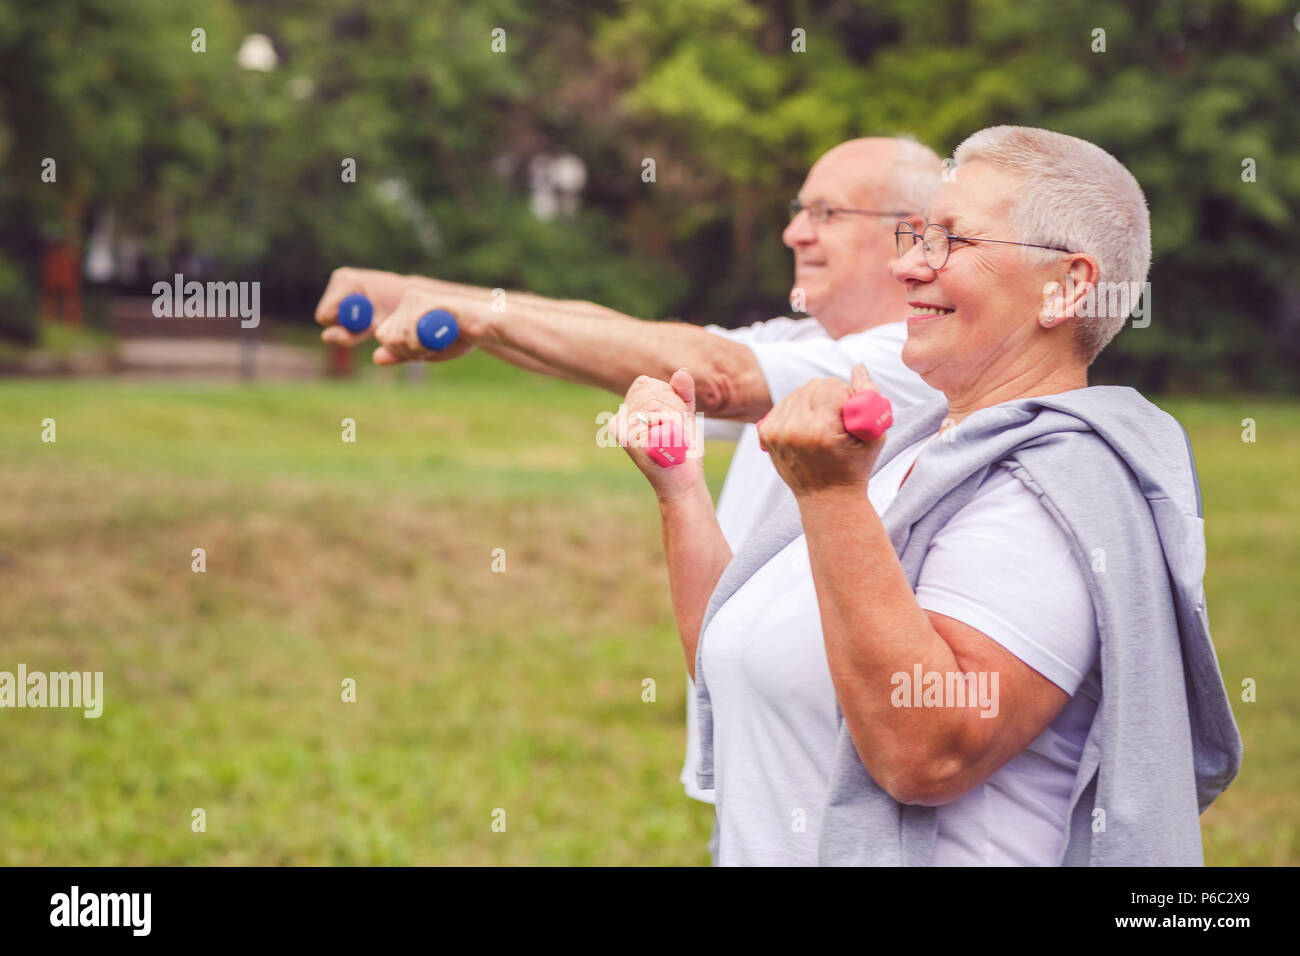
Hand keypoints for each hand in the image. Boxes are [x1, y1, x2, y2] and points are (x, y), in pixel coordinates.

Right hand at [314, 267, 411, 346]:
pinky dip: (349, 314)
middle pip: (324, 314)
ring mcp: (340, 278)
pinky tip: (366, 309)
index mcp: (347, 282)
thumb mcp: (374, 328)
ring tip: (371, 313)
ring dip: (348, 319)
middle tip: (370, 320)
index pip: (324, 315)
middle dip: (344, 323)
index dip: (342, 327)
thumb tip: (324, 337)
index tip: (365, 323)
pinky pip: (335, 308)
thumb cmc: (396, 312)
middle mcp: (340, 276)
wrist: (409, 294)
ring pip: (329, 312)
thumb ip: (349, 336)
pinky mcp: (343, 283)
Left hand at [370, 288, 492, 364]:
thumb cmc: (460, 337)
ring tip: (442, 337)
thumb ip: (402, 354)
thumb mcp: (426, 350)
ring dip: (419, 347)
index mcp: (405, 308)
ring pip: (397, 336)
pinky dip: (426, 341)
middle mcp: (407, 299)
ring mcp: (415, 298)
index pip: (384, 336)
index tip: (426, 349)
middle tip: (436, 343)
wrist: (488, 326)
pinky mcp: (424, 301)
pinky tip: (443, 334)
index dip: (402, 351)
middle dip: (410, 350)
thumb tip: (376, 359)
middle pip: (386, 337)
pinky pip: (411, 331)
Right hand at [616, 369, 704, 501]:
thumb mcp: (682, 415)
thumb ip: (681, 393)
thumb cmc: (682, 449)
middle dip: (673, 408)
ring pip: (657, 404)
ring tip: (673, 440)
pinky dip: (674, 429)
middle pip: (652, 392)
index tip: (671, 418)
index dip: (665, 395)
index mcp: (625, 413)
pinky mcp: (631, 441)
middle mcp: (618, 421)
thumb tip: (682, 372)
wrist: (684, 480)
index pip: (644, 383)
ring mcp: (623, 432)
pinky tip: (672, 446)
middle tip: (675, 432)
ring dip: (676, 420)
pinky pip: (661, 417)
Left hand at [758, 364, 887, 495]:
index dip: (845, 396)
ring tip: (823, 424)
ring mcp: (776, 432)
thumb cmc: (855, 466)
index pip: (831, 385)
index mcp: (819, 430)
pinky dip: (797, 409)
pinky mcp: (766, 434)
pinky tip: (807, 427)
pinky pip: (784, 404)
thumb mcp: (874, 433)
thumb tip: (858, 366)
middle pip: (813, 385)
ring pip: (798, 392)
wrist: (826, 498)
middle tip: (837, 419)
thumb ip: (869, 396)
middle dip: (829, 395)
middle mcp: (793, 429)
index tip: (849, 415)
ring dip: (813, 401)